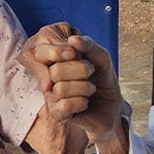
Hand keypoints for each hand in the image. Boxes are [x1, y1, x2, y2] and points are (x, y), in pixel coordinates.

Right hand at [19, 23, 124, 141]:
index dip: (57, 52)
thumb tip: (72, 40)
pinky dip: (81, 102)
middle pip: (56, 71)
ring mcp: (50, 96)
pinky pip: (65, 106)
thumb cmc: (102, 77)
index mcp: (53, 60)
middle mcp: (48, 77)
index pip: (41, 52)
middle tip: (90, 72)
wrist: (112, 104)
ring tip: (90, 89)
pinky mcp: (57, 114)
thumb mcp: (101, 57)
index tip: (74, 53)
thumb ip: (88, 45)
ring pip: (61, 88)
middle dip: (81, 69)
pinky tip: (85, 102)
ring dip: (84, 87)